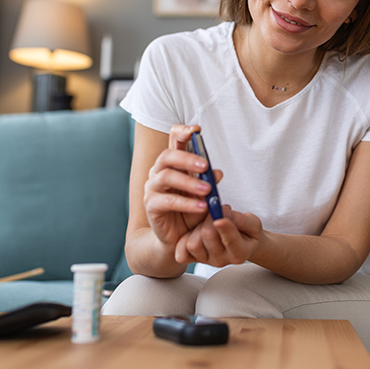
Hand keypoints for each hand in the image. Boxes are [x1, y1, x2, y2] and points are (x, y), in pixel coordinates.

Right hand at [142, 124, 222, 248]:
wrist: (179, 238)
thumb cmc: (192, 210)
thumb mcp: (205, 194)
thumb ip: (209, 181)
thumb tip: (218, 172)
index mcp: (173, 163)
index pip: (173, 140)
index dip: (182, 132)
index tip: (196, 130)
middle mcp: (159, 172)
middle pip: (167, 156)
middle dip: (187, 158)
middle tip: (206, 165)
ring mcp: (152, 188)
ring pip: (166, 176)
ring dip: (189, 182)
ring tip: (207, 189)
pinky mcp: (151, 205)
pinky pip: (167, 201)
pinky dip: (186, 203)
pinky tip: (202, 206)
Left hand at [174, 205, 262, 266]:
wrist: (240, 242)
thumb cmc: (247, 231)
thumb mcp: (253, 223)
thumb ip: (241, 219)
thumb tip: (223, 213)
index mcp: (239, 253)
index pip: (230, 241)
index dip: (225, 228)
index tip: (220, 217)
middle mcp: (221, 260)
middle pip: (208, 236)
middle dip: (210, 217)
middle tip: (216, 209)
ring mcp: (206, 260)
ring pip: (193, 243)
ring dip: (197, 227)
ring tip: (206, 221)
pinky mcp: (193, 259)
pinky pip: (182, 251)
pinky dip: (185, 238)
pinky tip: (194, 230)